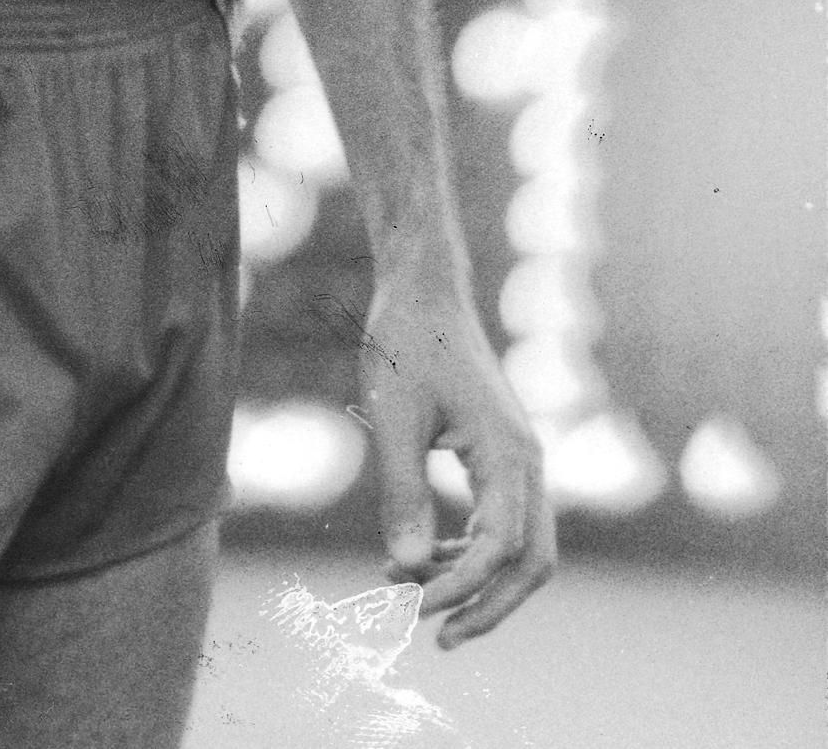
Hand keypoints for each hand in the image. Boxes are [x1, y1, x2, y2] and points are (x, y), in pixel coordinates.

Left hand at [359, 279, 555, 648]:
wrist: (423, 291)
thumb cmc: (405, 344)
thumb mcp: (393, 418)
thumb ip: (402, 493)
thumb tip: (409, 568)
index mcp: (508, 452)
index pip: (499, 547)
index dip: (458, 587)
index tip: (410, 607)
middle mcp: (527, 462)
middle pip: (533, 562)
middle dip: (488, 606)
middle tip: (434, 636)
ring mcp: (521, 460)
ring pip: (524, 549)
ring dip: (478, 583)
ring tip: (414, 599)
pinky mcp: (503, 457)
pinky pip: (505, 524)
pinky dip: (471, 552)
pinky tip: (424, 558)